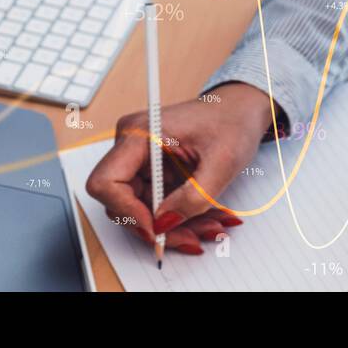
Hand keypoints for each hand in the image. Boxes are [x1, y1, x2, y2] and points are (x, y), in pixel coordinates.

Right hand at [85, 82, 280, 254]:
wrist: (241, 110)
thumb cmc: (232, 120)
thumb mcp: (222, 162)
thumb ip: (193, 197)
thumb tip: (164, 224)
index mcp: (140, 133)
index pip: (106, 182)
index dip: (127, 211)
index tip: (157, 229)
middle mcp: (132, 146)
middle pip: (123, 203)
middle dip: (159, 226)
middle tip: (193, 238)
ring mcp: (141, 160)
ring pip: (142, 210)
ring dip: (175, 226)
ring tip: (210, 225)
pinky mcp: (152, 172)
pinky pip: (157, 205)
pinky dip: (181, 217)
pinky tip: (206, 216)